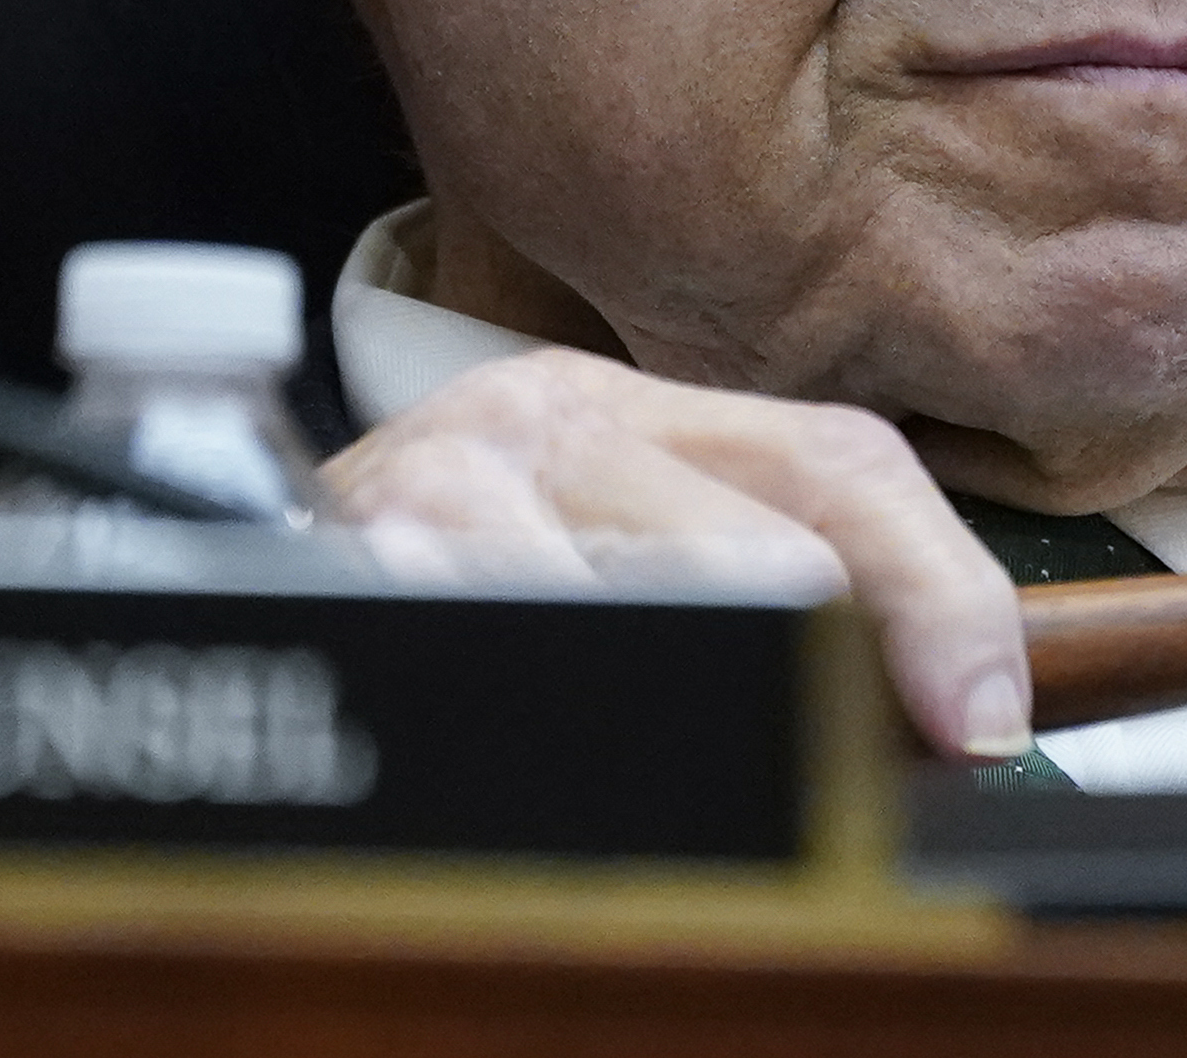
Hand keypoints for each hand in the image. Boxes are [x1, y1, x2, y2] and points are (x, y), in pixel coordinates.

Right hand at [323, 349, 1032, 760]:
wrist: (198, 554)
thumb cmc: (448, 574)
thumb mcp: (612, 539)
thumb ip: (772, 583)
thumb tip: (960, 708)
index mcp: (631, 404)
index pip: (842, 464)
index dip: (942, 592)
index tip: (988, 722)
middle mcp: (541, 419)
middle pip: (772, 557)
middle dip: (818, 688)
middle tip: (822, 778)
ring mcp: (442, 490)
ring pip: (661, 626)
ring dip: (686, 733)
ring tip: (660, 782)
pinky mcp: (358, 568)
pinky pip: (513, 669)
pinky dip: (559, 742)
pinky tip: (550, 761)